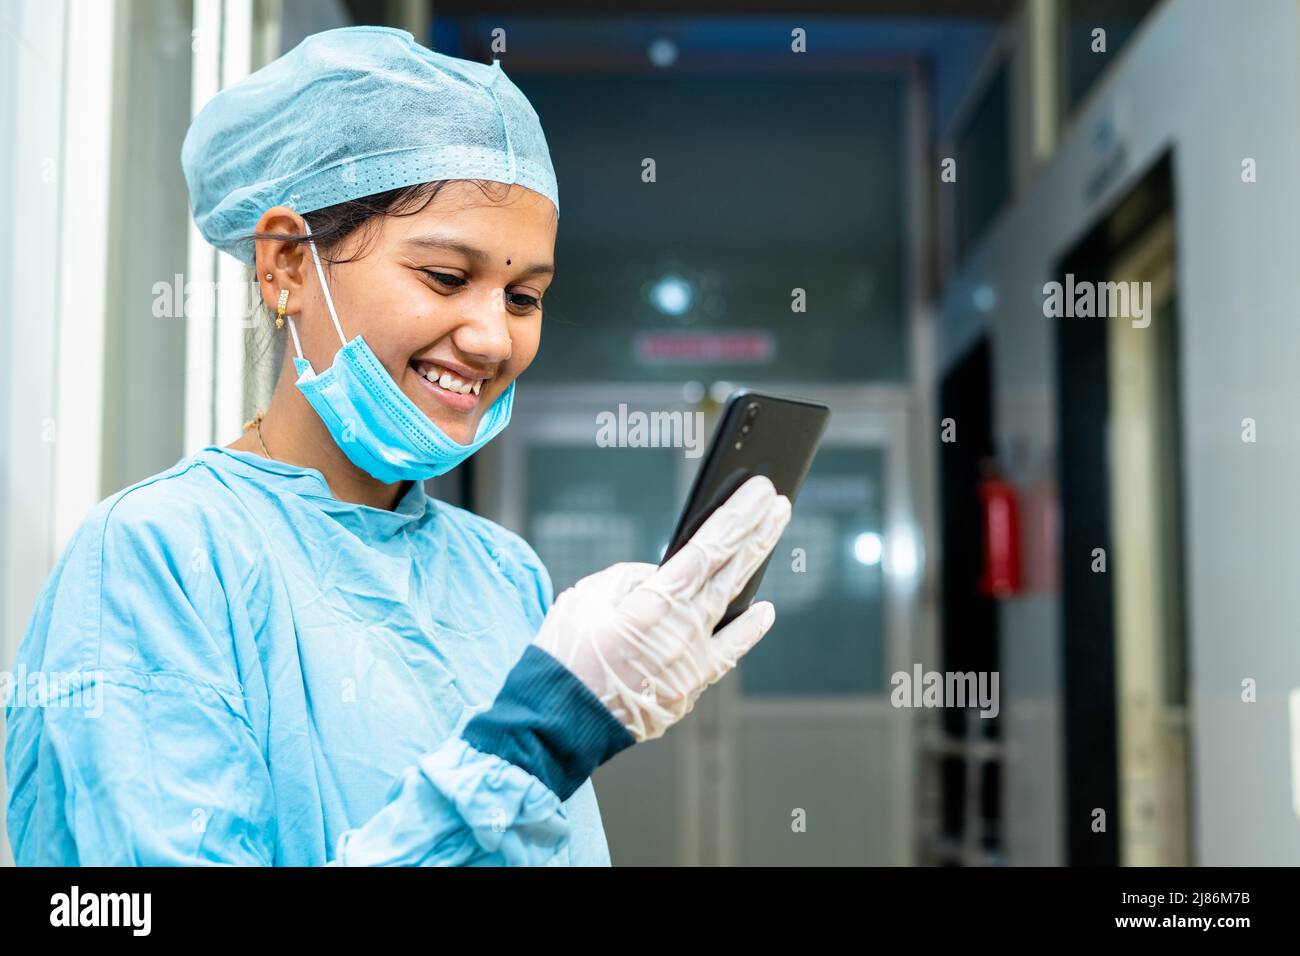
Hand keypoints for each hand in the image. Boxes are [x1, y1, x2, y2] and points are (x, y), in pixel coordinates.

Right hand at [532, 475, 791, 741]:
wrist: (560, 718)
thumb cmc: (565, 657)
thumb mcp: (585, 597)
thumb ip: (629, 578)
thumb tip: (659, 576)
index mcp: (655, 602)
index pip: (709, 547)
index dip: (739, 517)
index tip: (760, 493)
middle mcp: (683, 629)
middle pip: (732, 569)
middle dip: (758, 531)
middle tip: (779, 503)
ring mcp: (692, 660)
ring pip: (735, 602)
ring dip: (757, 565)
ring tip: (773, 534)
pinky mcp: (690, 686)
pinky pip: (729, 652)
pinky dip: (749, 630)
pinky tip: (765, 611)